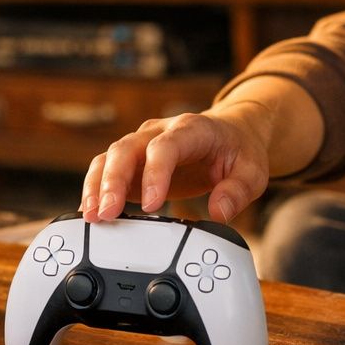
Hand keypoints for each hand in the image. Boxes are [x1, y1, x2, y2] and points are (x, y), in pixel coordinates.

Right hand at [79, 99, 274, 224]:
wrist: (230, 133)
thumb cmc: (238, 150)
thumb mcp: (252, 171)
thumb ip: (237, 191)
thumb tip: (219, 213)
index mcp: (191, 129)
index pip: (166, 146)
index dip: (154, 173)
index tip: (151, 205)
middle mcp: (160, 132)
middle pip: (127, 148)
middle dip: (112, 181)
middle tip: (107, 213)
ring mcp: (142, 145)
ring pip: (110, 157)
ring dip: (97, 186)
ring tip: (92, 216)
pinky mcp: (133, 162)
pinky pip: (107, 170)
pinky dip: (96, 190)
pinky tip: (91, 213)